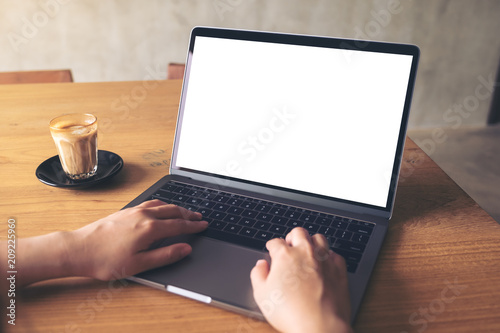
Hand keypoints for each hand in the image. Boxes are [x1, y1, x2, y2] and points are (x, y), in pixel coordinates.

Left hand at [68, 200, 207, 279]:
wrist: (78, 249)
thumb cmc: (106, 260)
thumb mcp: (139, 264)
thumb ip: (165, 255)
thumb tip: (185, 248)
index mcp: (150, 229)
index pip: (179, 225)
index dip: (194, 226)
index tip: (204, 225)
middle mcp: (143, 215)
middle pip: (173, 211)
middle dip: (188, 214)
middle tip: (199, 217)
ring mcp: (133, 211)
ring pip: (162, 205)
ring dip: (176, 208)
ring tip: (184, 212)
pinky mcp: (125, 211)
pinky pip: (150, 203)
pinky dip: (162, 205)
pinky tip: (161, 208)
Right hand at [250, 227, 352, 332]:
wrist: (319, 326)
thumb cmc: (290, 312)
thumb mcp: (262, 295)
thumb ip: (258, 275)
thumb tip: (260, 266)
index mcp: (285, 256)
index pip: (275, 242)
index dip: (271, 246)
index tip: (272, 249)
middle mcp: (305, 252)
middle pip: (298, 232)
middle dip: (292, 237)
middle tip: (289, 245)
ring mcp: (324, 259)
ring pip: (319, 238)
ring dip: (311, 241)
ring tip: (307, 250)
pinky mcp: (339, 269)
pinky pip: (334, 254)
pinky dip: (328, 256)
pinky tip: (324, 264)